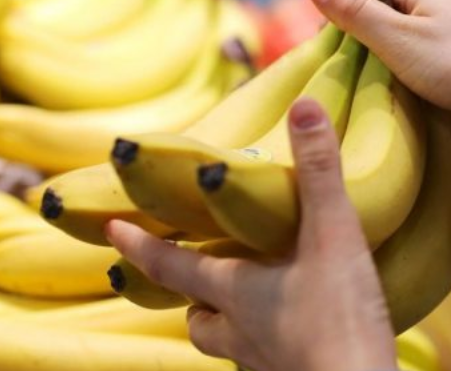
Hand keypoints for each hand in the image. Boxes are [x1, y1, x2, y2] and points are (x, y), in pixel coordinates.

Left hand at [106, 98, 396, 370]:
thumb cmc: (340, 319)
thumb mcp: (333, 235)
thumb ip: (319, 171)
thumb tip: (304, 106)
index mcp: (237, 291)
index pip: (172, 267)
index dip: (139, 246)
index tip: (111, 229)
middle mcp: (241, 331)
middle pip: (196, 318)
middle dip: (188, 297)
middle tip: (192, 278)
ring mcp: (265, 362)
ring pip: (226, 344)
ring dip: (225, 324)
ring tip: (246, 305)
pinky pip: (265, 362)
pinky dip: (269, 343)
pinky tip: (295, 330)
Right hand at [307, 0, 450, 149]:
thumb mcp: (398, 38)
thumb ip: (355, 12)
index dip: (342, 0)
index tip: (326, 37)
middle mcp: (433, 9)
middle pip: (379, 14)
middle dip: (355, 38)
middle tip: (336, 71)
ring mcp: (445, 42)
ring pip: (396, 48)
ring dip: (376, 67)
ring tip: (355, 91)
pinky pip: (415, 73)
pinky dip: (398, 85)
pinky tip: (384, 105)